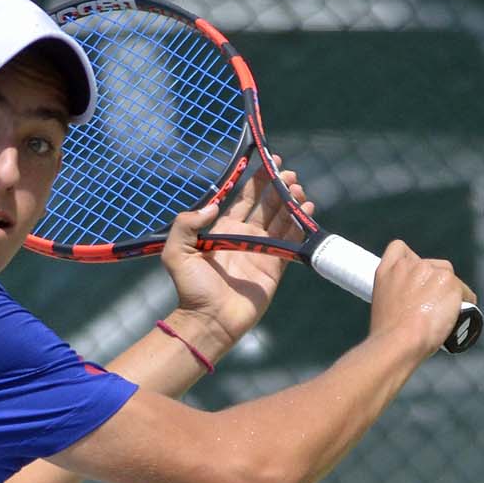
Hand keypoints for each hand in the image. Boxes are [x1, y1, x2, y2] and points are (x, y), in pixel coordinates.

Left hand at [160, 157, 314, 350]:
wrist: (209, 320)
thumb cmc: (191, 288)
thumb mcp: (177, 252)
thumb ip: (187, 225)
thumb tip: (214, 204)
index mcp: (223, 230)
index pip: (244, 198)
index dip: (257, 180)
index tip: (269, 162)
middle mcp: (245, 236)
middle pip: (267, 205)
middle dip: (279, 187)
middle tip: (290, 174)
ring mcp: (262, 251)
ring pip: (282, 220)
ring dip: (292, 202)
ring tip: (299, 187)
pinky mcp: (275, 267)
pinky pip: (291, 241)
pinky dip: (300, 224)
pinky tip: (306, 208)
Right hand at [369, 240, 476, 357]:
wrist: (398, 342)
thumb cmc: (389, 334)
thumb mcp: (383, 305)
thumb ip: (397, 292)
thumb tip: (414, 300)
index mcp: (387, 270)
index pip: (399, 248)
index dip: (410, 260)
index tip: (414, 278)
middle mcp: (408, 265)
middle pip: (432, 266)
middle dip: (435, 284)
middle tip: (431, 308)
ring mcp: (430, 271)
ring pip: (449, 279)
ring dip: (450, 294)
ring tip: (442, 317)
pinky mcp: (450, 281)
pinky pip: (465, 292)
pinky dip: (465, 304)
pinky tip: (457, 318)